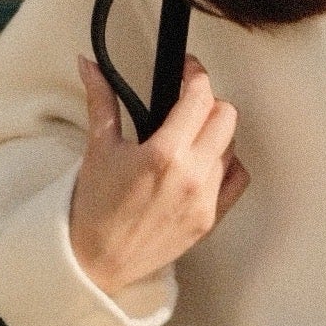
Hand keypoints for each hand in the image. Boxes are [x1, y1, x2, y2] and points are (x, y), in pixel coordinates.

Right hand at [69, 52, 243, 300]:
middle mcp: (191, 176)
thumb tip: (88, 63)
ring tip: (191, 134)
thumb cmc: (94, 207)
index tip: (187, 69)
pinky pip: (237, 180)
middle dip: (209, 102)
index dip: (196, 75)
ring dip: (216, 133)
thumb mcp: (98, 148)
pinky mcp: (211, 220)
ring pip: (233, 147)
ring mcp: (205, 200)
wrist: (96, 261)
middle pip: (227, 117)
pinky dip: (228, 165)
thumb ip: (101, 100)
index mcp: (163, 154)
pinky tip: (206, 162)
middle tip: (188, 102)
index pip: (200, 98)